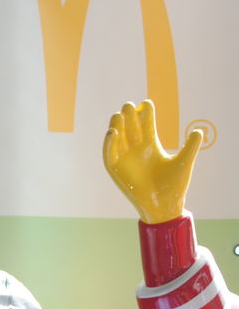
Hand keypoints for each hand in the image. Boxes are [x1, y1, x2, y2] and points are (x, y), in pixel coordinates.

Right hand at [103, 100, 201, 224]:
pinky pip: (110, 154)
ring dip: (117, 126)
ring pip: (118, 138)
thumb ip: (190, 146)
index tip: (146, 103)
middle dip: (129, 117)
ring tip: (119, 114)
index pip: (146, 126)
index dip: (145, 114)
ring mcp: (125, 159)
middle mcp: (136, 150)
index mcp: (151, 146)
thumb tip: (199, 131)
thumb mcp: (184, 162)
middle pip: (130, 128)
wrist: (164, 205)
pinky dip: (109, 144)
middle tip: (129, 105)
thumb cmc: (174, 185)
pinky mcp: (116, 169)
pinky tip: (113, 132)